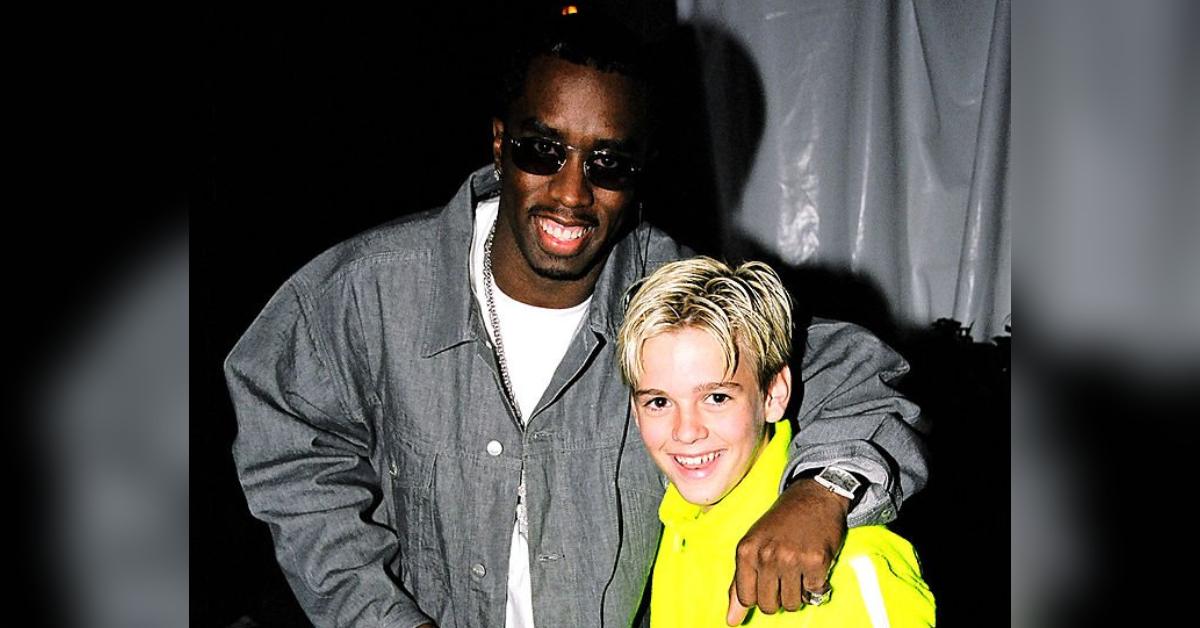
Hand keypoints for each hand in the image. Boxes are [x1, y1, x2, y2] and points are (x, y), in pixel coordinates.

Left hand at [725, 478, 848, 625]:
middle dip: (779, 597)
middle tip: (785, 576)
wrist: (813, 497)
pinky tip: (814, 566)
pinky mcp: (817, 561)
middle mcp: (767, 555)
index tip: (767, 582)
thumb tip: (731, 622)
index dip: (759, 595)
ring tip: (799, 570)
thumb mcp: (752, 545)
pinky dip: (817, 585)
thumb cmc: (780, 523)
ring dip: (799, 593)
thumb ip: (739, 584)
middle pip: (769, 606)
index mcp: (746, 551)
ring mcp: (792, 558)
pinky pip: (815, 593)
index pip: (746, 598)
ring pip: (793, 604)